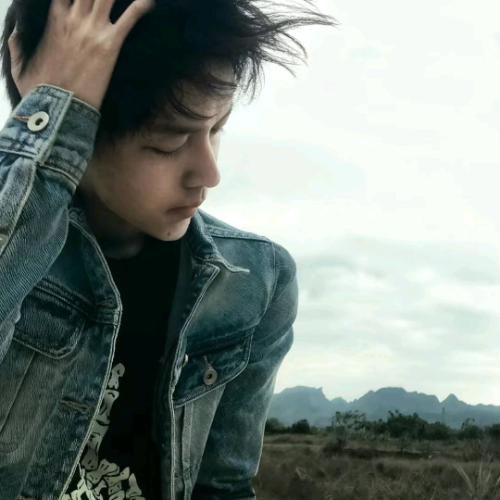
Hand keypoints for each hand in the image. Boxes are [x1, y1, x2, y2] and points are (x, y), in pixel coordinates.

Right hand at [8, 0, 155, 110]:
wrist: (59, 108)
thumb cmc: (41, 91)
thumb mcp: (20, 66)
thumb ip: (16, 46)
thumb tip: (13, 34)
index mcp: (55, 21)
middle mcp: (74, 20)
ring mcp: (93, 30)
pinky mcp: (110, 44)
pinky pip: (130, 18)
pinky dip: (141, 7)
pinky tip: (149, 2)